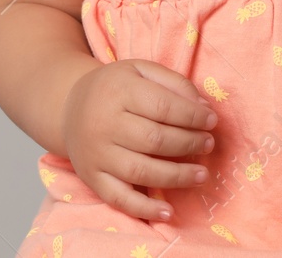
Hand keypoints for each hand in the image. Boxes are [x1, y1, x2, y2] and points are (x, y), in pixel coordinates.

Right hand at [62, 59, 217, 221]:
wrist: (69, 107)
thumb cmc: (114, 88)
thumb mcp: (141, 70)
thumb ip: (174, 83)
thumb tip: (203, 107)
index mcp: (119, 92)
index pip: (163, 106)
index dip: (193, 116)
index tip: (212, 120)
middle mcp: (104, 124)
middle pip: (154, 139)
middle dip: (189, 144)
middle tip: (208, 144)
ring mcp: (97, 154)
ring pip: (141, 171)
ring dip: (177, 176)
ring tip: (201, 174)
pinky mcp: (92, 178)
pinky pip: (119, 199)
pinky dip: (144, 209)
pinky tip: (168, 212)